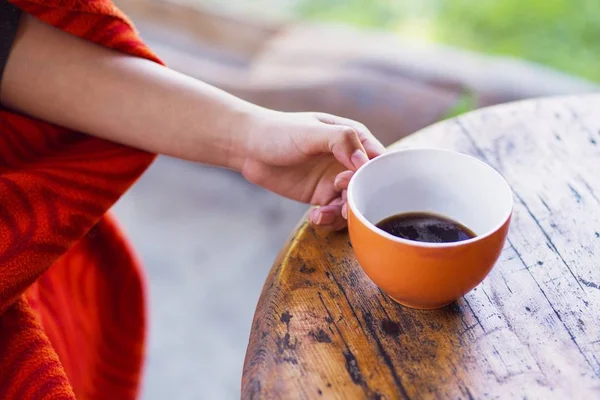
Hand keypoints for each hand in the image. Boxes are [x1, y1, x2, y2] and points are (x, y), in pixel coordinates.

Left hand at [239, 109, 384, 229]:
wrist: (248, 147)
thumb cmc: (279, 131)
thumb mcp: (311, 132)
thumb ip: (341, 141)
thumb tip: (363, 162)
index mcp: (355, 139)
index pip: (379, 161)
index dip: (372, 176)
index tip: (352, 183)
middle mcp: (349, 160)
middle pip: (368, 188)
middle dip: (358, 200)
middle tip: (340, 205)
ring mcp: (335, 179)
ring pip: (353, 204)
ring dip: (341, 214)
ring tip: (320, 214)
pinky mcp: (321, 195)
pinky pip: (335, 213)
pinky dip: (328, 219)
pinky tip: (314, 217)